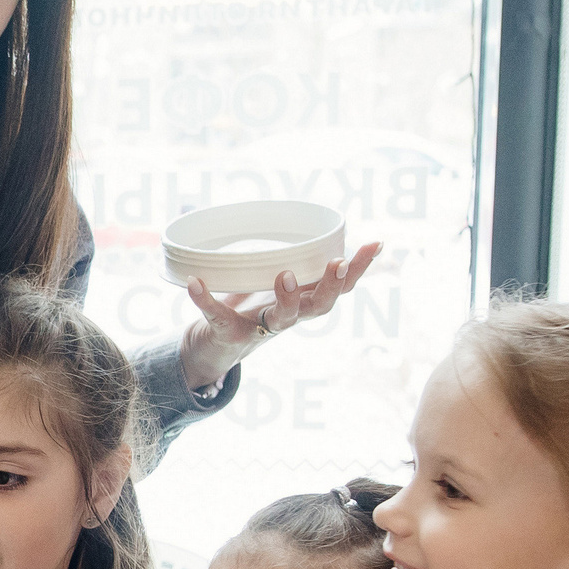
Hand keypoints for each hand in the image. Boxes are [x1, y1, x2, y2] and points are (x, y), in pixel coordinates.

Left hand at [178, 240, 383, 390]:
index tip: (375, 244)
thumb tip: (314, 221)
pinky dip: (204, 299)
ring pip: (282, 319)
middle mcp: (288, 317)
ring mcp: (259, 328)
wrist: (213, 347)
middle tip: (337, 264)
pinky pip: (216, 316)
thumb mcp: (278, 283)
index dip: (360, 269)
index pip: (340, 288)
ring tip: (284, 275)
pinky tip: (194, 282)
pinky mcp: (227, 333)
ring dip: (286, 299)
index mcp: (303, 302)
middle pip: (318, 307)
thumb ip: (296, 259)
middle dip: (329, 286)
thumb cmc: (250, 307)